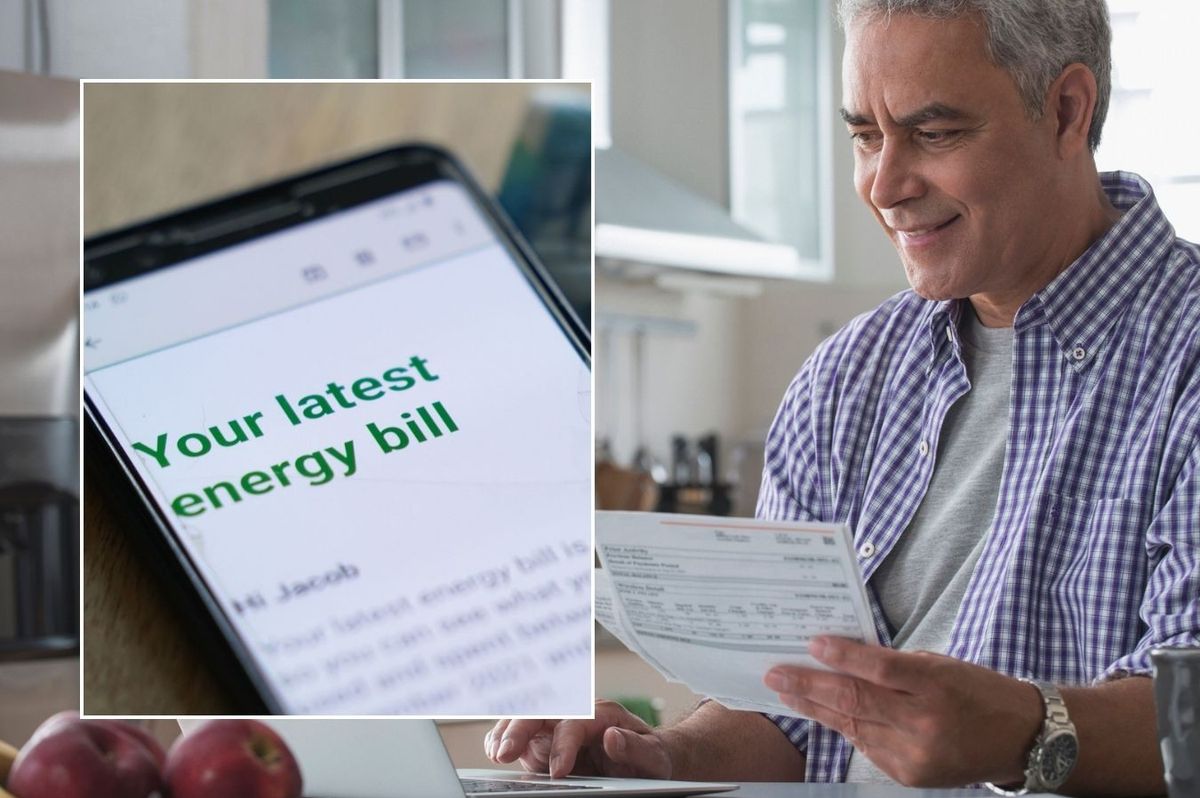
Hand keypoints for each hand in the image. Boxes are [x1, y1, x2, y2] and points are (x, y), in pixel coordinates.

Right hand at [485, 700, 672, 779]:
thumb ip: (635, 747)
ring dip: (507, 732)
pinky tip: (495, 750)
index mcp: (603, 714)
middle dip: (520, 730)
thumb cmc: (652, 756)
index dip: (563, 746)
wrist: (648, 757)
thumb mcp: (654, 756)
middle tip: (505, 755)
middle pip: (542, 711)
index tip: (557, 772)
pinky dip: (504, 738)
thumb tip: (612, 738)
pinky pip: (520, 733)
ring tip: (496, 754)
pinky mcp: (548, 740)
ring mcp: (559, 725)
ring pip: (525, 719)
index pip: (575, 723)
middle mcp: (577, 714)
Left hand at [763, 636, 1041, 787]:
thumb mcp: (940, 664)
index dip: (841, 656)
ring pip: (853, 726)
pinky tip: (824, 713)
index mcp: (935, 685)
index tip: (811, 644)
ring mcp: (915, 754)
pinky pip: (867, 746)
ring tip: (787, 692)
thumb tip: (842, 657)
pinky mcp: (909, 775)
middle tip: (776, 675)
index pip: (878, 669)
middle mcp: (924, 723)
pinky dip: (846, 727)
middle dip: (808, 687)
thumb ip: (894, 664)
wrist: (1020, 738)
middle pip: (855, 701)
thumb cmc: (976, 690)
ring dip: (816, 708)